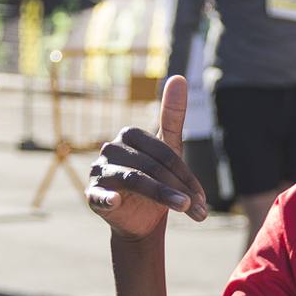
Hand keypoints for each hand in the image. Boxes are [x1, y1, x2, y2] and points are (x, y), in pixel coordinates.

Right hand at [86, 75, 208, 240]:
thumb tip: (179, 77)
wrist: (140, 218)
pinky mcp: (92, 194)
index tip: (203, 198)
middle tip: (201, 210)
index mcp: (129, 135)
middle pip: (151, 166)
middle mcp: (110, 149)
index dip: (186, 175)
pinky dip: (106, 197)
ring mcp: (99, 171)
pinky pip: (99, 195)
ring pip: (135, 180)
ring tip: (185, 209)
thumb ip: (172, 115)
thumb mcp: (169, 149)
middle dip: (179, 189)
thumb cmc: (156, 179)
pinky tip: (115, 201)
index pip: (163, 151)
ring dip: (162, 196)